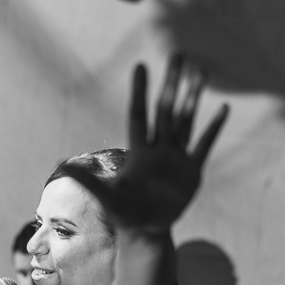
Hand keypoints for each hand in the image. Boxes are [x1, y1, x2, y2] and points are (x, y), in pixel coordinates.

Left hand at [65, 54, 228, 233]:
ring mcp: (177, 158)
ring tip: (201, 71)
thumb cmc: (124, 213)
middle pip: (166, 110)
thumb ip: (88, 182)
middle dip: (172, 83)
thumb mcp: (106, 197)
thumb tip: (61, 168)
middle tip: (178, 54)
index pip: (139, 114)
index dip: (139, 91)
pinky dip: (213, 128)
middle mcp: (159, 149)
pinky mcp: (192, 171)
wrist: (146, 230)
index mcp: (139, 152)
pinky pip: (204, 145)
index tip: (140, 65)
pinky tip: (223, 108)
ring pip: (186, 120)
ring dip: (193, 97)